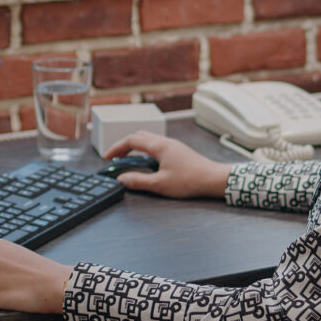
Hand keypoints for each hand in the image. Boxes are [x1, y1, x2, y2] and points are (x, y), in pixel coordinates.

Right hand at [103, 131, 231, 198]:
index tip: (107, 157)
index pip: (131, 140)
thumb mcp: (160, 184)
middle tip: (116, 158)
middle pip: (139, 136)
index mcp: (159, 146)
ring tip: (129, 160)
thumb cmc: (190, 180)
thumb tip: (122, 179)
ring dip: (136, 147)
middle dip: (124, 145)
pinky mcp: (178, 151)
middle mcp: (166, 141)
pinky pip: (157, 145)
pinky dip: (146, 151)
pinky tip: (147, 164)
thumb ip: (138, 181)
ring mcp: (173, 145)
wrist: (213, 179)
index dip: (116, 148)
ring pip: (149, 140)